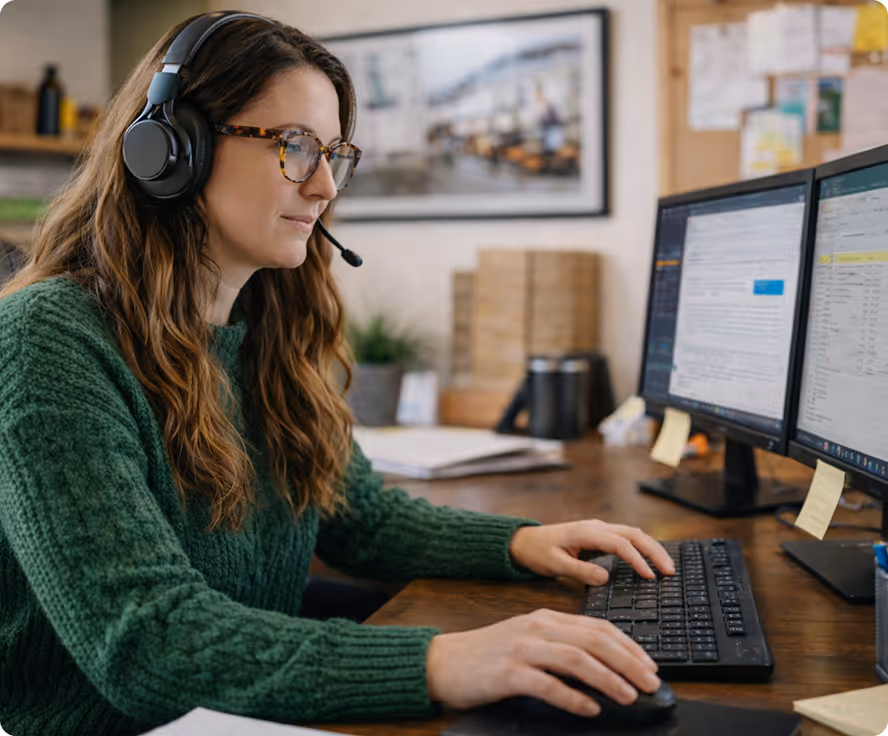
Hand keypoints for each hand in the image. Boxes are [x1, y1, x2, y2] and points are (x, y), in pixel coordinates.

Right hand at [426, 609, 661, 715]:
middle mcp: (537, 629)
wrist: (443, 661)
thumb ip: (560, 644)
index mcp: (545, 619)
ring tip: (629, 696)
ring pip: (577, 659)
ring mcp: (522, 650)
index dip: (629, 646)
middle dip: (629, 661)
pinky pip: (548, 685)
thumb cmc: (487, 655)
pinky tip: (590, 709)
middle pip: (594, 640)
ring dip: (609, 679)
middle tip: (651, 682)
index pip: (597, 626)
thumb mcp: (527, 639)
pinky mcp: (508, 673)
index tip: (649, 664)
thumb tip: (602, 663)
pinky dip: (573, 697)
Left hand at [508, 520, 675, 585]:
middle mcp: (597, 527)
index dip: (637, 560)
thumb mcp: (555, 564)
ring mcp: (599, 530)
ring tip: (667, 567)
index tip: (649, 577)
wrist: (524, 541)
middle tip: (670, 571)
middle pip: (634, 534)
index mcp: (587, 532)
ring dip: (652, 548)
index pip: (620, 544)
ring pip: (633, 534)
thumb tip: (605, 577)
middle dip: (655, 551)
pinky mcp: (599, 536)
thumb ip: (580, 571)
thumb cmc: (537, 552)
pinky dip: (642, 548)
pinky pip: (626, 539)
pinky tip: (650, 561)